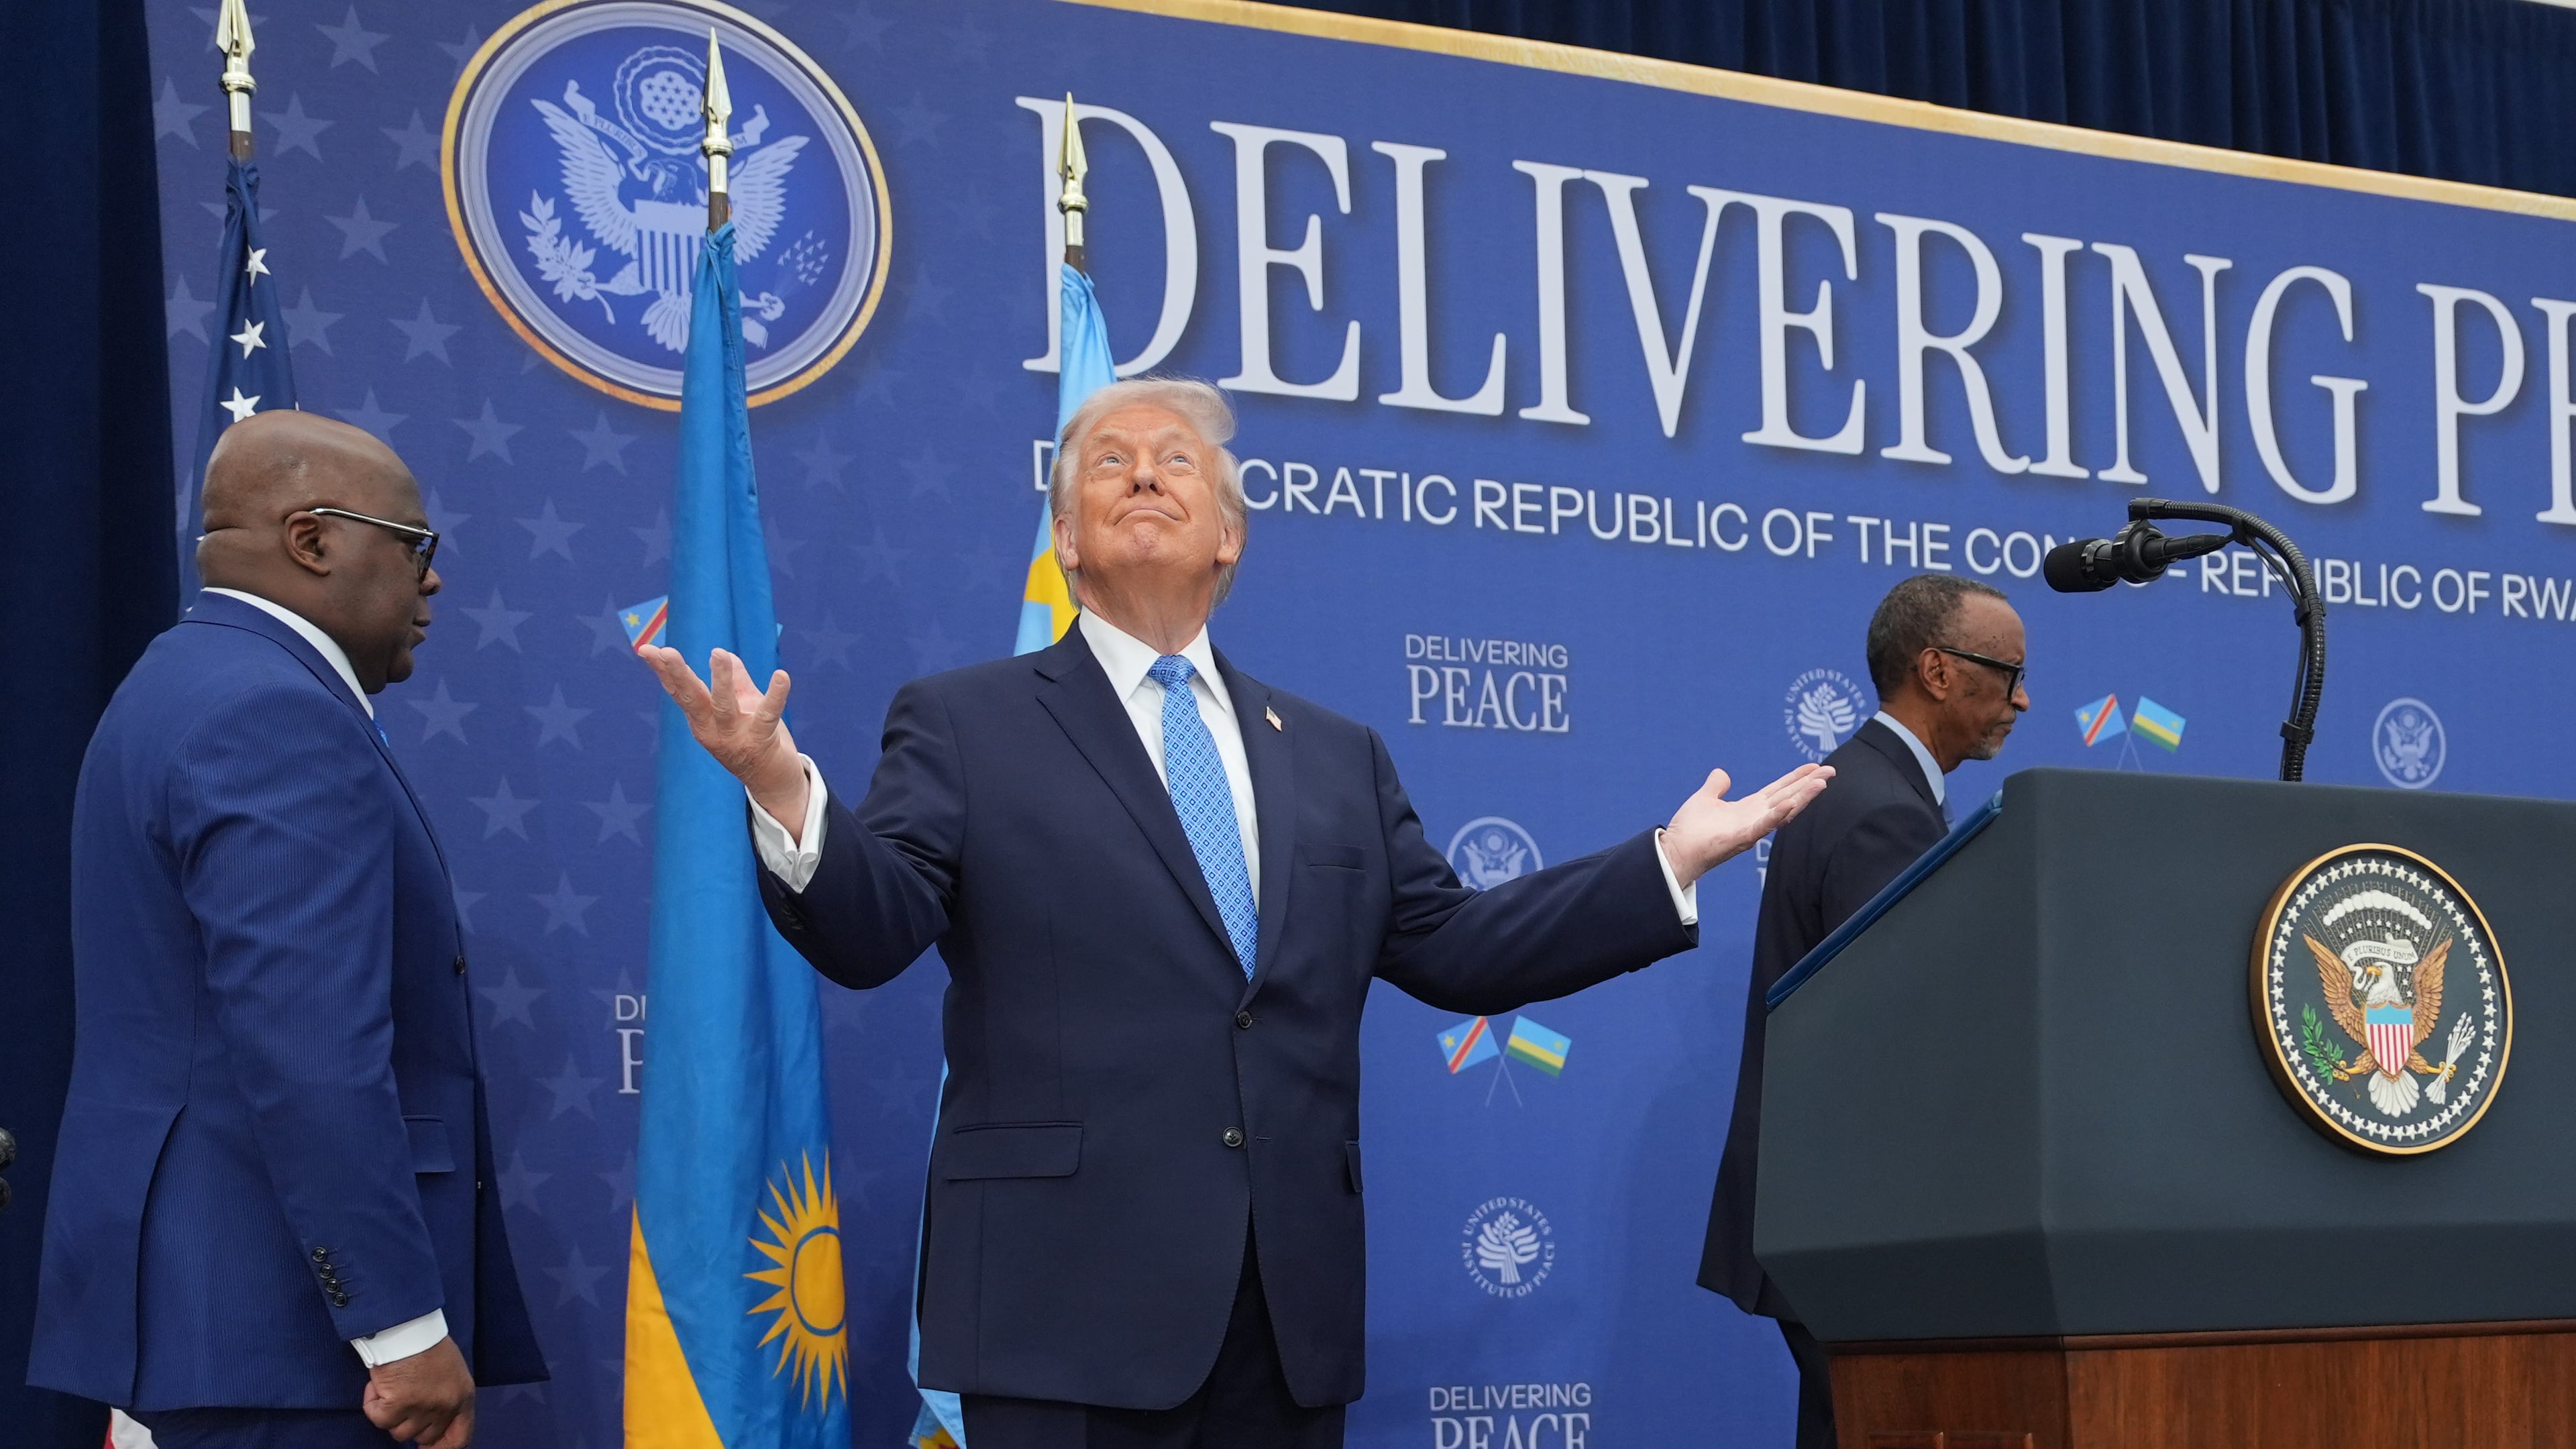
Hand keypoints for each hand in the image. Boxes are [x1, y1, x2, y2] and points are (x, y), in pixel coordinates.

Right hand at [362, 1335, 473, 1447]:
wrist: (407, 1325)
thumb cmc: (426, 1343)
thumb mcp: (450, 1372)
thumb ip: (445, 1398)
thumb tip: (432, 1423)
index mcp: (463, 1397)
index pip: (460, 1438)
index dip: (441, 1448)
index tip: (424, 1448)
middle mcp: (446, 1406)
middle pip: (422, 1437)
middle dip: (408, 1423)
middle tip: (401, 1399)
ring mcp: (422, 1407)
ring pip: (398, 1432)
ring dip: (389, 1413)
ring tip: (392, 1385)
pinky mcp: (397, 1404)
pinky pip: (378, 1419)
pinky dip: (372, 1404)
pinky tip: (378, 1385)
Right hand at [639, 645, 808, 836]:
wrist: (773, 781)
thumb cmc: (755, 740)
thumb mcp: (742, 706)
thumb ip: (735, 681)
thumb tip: (724, 653)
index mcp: (702, 720)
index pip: (679, 691)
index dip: (663, 671)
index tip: (646, 649)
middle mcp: (712, 730)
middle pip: (692, 698)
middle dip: (679, 674)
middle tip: (667, 652)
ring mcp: (734, 737)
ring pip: (724, 705)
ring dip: (721, 679)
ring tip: (718, 653)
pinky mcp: (760, 741)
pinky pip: (767, 715)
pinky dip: (776, 695)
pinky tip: (782, 676)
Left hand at [1661, 763, 1832, 886]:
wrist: (1675, 851)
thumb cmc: (1689, 830)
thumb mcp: (1704, 798)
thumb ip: (1716, 786)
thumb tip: (1722, 773)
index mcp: (1749, 808)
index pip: (1779, 790)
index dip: (1796, 778)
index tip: (1815, 766)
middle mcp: (1755, 818)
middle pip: (1788, 797)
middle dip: (1809, 785)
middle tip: (1831, 771)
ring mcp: (1751, 829)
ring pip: (1783, 811)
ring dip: (1803, 797)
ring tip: (1821, 783)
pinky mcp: (1741, 838)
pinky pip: (1763, 826)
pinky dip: (1777, 815)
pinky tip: (1792, 804)